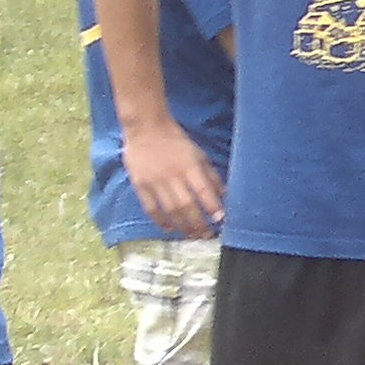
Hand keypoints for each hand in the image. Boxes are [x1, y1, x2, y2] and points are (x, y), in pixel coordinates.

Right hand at [124, 121, 222, 239]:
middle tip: (206, 235)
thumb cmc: (177, 142)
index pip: (203, 190)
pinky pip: (150, 207)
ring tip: (192, 235)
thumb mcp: (199, 155)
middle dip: (198, 224)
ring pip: (170, 210)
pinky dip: (160, 221)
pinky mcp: (140, 185)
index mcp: (189, 166)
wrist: (146, 128)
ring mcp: (154, 181)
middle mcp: (172, 175)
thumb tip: (225, 196)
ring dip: (182, 226)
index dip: (212, 206)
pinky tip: (169, 228)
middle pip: (186, 206)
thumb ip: (211, 176)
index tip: (220, 219)